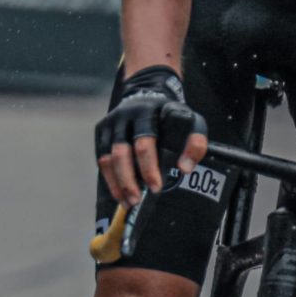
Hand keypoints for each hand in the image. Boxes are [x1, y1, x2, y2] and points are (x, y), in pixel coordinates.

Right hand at [94, 65, 202, 207]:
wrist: (147, 93)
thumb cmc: (172, 116)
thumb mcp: (191, 123)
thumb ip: (195, 145)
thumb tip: (184, 169)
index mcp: (148, 112)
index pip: (145, 143)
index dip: (149, 167)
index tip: (156, 188)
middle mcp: (126, 116)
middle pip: (121, 153)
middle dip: (128, 180)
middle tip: (137, 201)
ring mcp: (111, 123)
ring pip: (106, 158)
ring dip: (116, 183)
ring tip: (127, 202)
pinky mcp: (101, 131)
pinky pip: (100, 158)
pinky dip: (109, 178)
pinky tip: (119, 193)